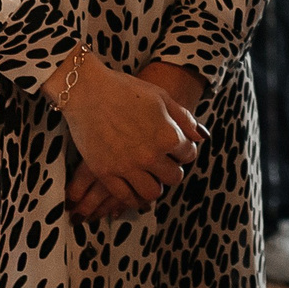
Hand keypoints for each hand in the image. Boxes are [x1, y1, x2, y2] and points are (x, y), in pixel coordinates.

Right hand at [58, 60, 204, 216]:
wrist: (87, 90)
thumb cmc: (126, 89)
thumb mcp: (162, 97)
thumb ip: (184, 119)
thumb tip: (201, 137)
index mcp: (168, 136)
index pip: (189, 154)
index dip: (184, 150)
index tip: (175, 146)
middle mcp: (150, 155)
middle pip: (174, 177)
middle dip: (172, 169)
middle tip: (163, 162)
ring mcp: (127, 167)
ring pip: (152, 193)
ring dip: (155, 186)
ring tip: (150, 176)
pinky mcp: (105, 173)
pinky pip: (126, 197)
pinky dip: (133, 198)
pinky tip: (134, 189)